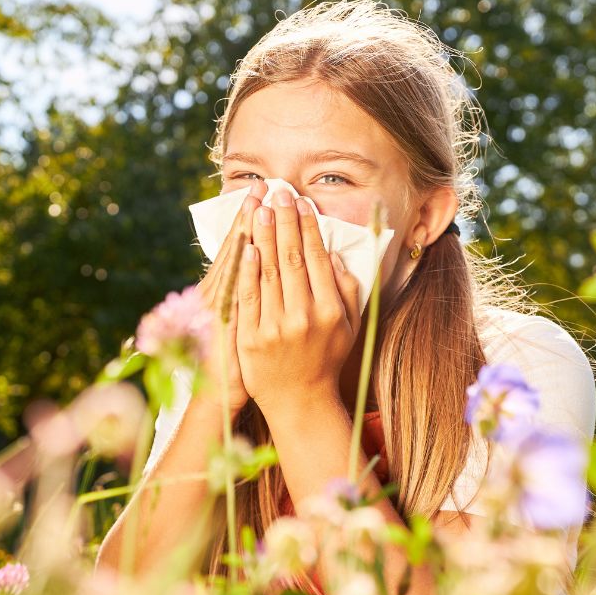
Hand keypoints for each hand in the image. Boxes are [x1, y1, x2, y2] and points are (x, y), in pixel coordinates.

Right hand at [194, 180, 266, 414]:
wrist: (218, 396)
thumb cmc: (234, 359)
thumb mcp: (238, 318)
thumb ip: (248, 289)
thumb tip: (257, 257)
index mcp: (223, 289)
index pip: (239, 244)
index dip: (249, 217)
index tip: (261, 191)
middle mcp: (217, 293)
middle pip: (236, 246)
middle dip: (251, 215)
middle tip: (263, 185)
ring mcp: (219, 308)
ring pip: (233, 263)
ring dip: (245, 232)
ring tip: (256, 204)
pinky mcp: (224, 325)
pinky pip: (234, 293)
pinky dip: (238, 270)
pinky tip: (246, 249)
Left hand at [236, 189, 361, 413]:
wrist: (300, 401)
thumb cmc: (326, 359)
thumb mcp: (349, 327)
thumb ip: (347, 291)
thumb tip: (335, 255)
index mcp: (330, 311)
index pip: (316, 258)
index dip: (307, 227)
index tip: (300, 203)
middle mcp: (304, 317)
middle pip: (291, 259)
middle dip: (284, 222)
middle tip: (278, 194)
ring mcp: (275, 328)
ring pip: (268, 273)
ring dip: (263, 237)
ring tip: (260, 209)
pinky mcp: (251, 338)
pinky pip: (248, 297)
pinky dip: (247, 271)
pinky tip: (246, 247)